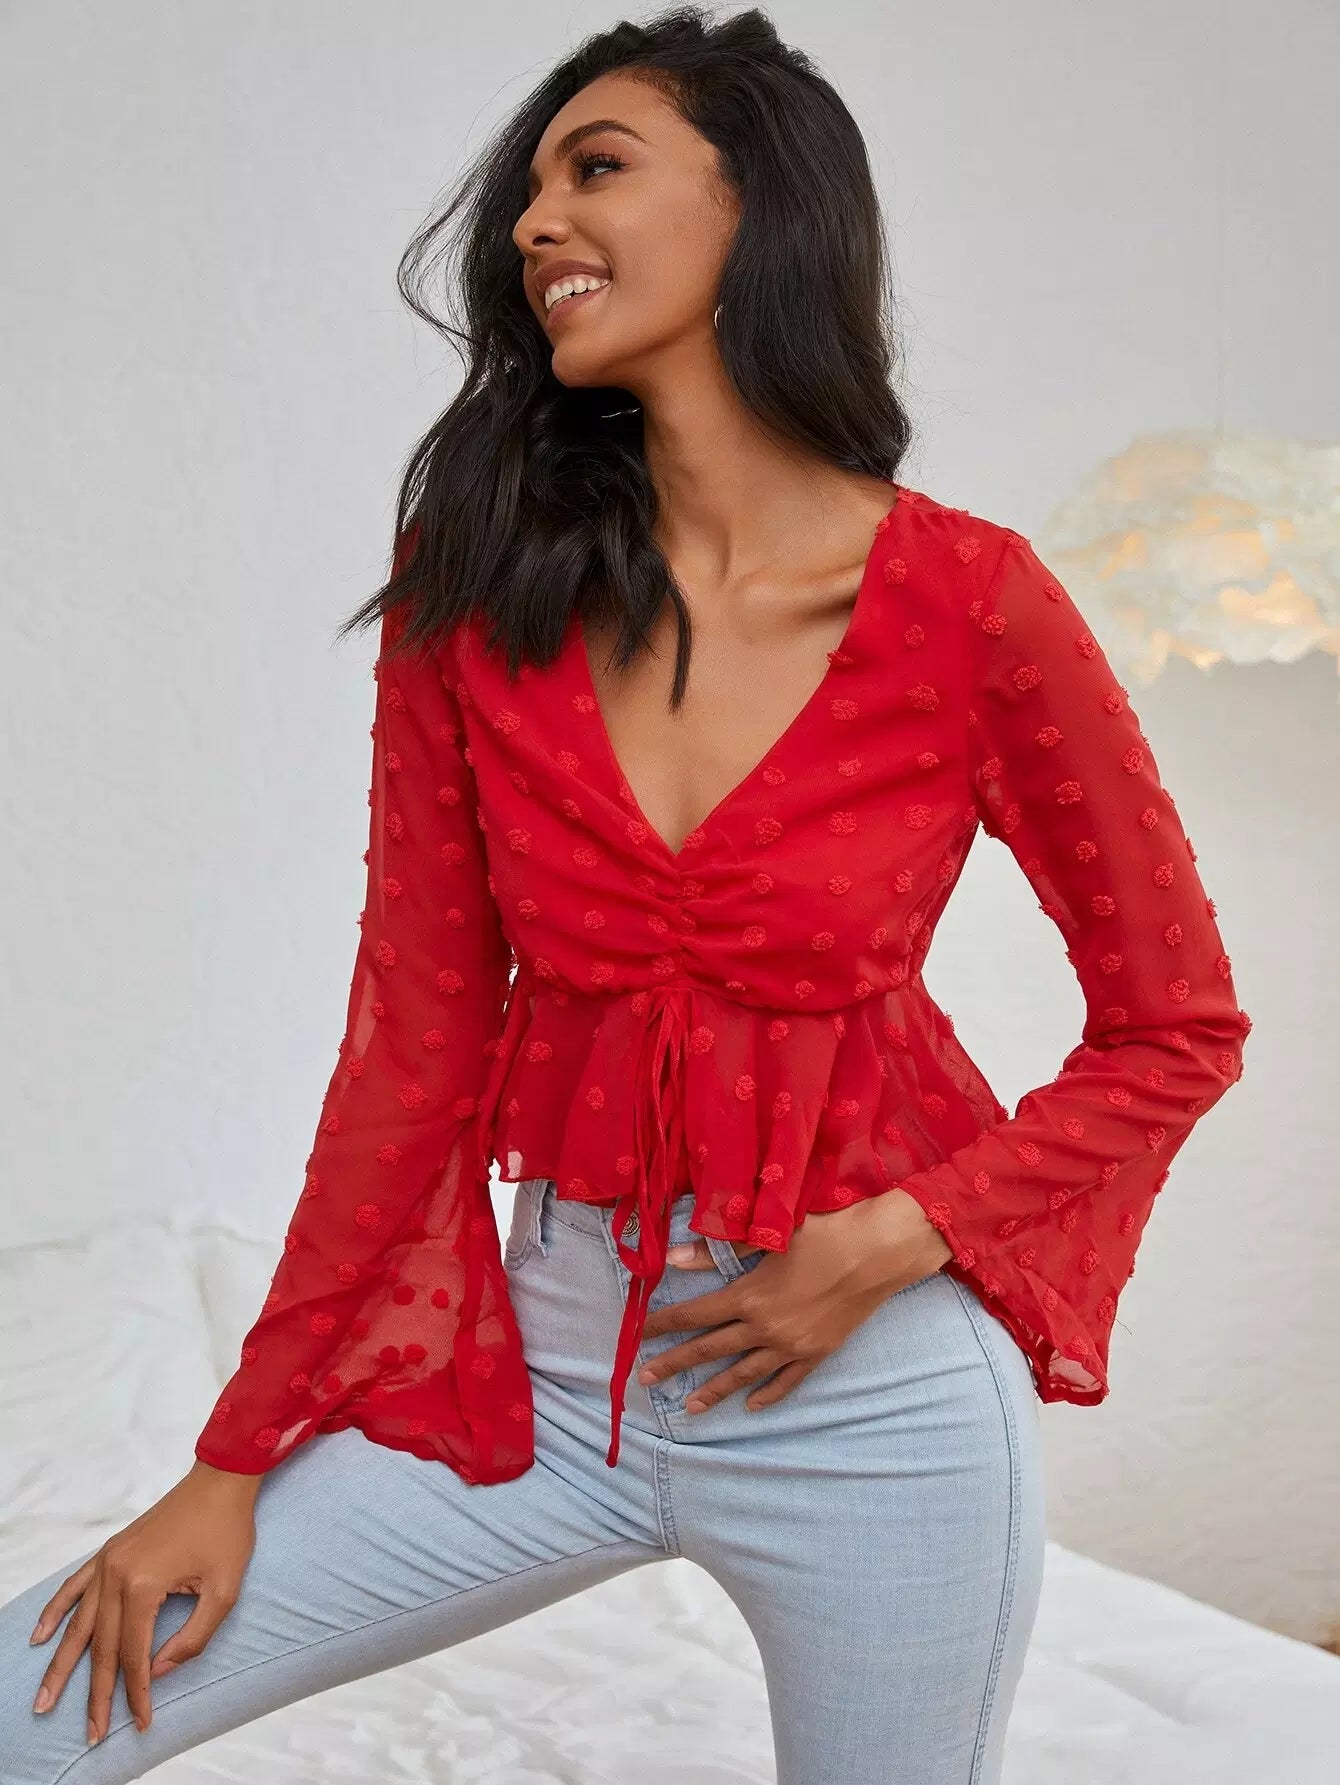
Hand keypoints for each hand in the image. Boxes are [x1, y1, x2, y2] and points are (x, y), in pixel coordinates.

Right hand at [29, 1461, 260, 1744]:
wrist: (220, 1481)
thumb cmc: (228, 1533)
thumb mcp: (224, 1592)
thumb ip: (193, 1638)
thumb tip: (158, 1671)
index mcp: (144, 1586)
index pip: (133, 1655)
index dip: (137, 1693)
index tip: (141, 1723)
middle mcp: (117, 1575)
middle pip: (101, 1648)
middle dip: (96, 1695)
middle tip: (90, 1733)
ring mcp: (109, 1562)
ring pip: (79, 1625)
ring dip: (61, 1665)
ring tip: (44, 1700)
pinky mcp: (110, 1552)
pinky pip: (74, 1587)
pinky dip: (56, 1612)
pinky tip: (40, 1636)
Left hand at [637, 1189, 954, 1413]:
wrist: (878, 1253)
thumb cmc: (823, 1234)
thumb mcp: (770, 1236)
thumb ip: (719, 1249)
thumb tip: (675, 1257)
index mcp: (749, 1296)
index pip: (694, 1314)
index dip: (665, 1324)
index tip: (639, 1335)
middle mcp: (765, 1327)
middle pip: (710, 1349)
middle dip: (675, 1363)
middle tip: (646, 1378)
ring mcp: (792, 1345)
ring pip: (744, 1373)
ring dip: (714, 1389)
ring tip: (689, 1407)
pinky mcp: (817, 1353)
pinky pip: (787, 1381)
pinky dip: (767, 1394)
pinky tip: (752, 1405)